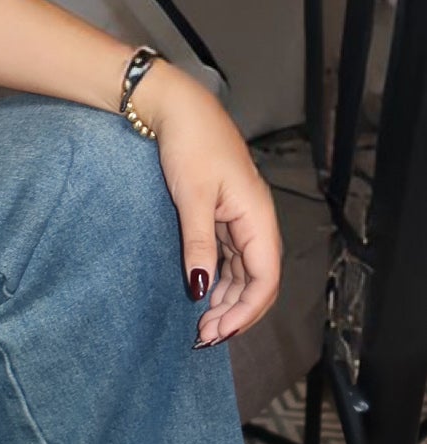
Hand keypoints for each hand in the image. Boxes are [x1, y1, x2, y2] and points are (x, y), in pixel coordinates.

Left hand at [140, 64, 283, 345]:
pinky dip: (219, 279)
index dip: (246, 311)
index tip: (217, 331)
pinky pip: (229, 257)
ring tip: (201, 323)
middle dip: (235, 313)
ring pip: (244, 272)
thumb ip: (198, 245)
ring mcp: (241, 219)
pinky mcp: (224, 215)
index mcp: (258, 218)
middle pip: (257, 281)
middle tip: (203, 336)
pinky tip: (202, 293)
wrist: (178, 108)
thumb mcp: (191, 199)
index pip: (265, 279)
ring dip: (227, 300)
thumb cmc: (190, 146)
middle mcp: (256, 222)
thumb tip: (200, 288)